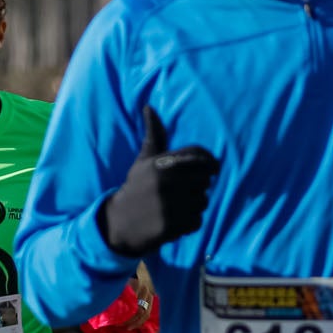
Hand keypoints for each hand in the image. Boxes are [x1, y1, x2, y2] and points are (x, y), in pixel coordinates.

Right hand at [98, 111, 219, 256]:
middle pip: (205, 179)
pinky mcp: (171, 225)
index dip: (212, 162)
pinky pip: (197, 220)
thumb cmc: (137, 187)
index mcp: (161, 163)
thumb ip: (154, 135)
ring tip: (177, 206)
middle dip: (199, 186)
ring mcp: (168, 204)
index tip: (213, 169)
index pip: (200, 156)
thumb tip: (149, 107)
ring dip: (195, 206)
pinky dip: (190, 223)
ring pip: (203, 201)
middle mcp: (165, 181)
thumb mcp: (143, 161)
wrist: (118, 222)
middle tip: (185, 191)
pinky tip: (175, 221)